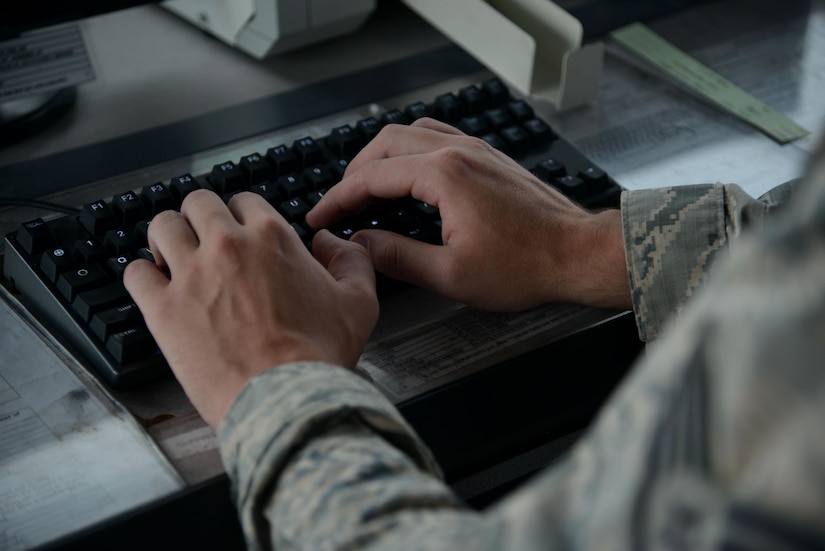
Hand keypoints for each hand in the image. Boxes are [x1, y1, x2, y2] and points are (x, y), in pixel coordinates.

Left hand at [124, 190, 378, 426]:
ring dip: (167, 237)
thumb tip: (332, 241)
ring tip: (173, 255)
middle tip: (205, 240)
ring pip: (162, 226)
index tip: (241, 232)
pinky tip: (154, 286)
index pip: (244, 200)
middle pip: (197, 202)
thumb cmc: (319, 355)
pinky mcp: (163, 309)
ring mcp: (190, 274)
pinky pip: (135, 272)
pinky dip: (142, 275)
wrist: (285, 399)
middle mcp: (227, 245)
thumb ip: (352, 260)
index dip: (242, 215)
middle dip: (201, 218)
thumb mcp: (360, 301)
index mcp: (272, 237)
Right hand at [307, 118, 629, 311]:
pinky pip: (437, 136)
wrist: (578, 253)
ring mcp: (477, 149)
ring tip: (367, 187)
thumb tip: (362, 244)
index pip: (372, 177)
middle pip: (386, 143)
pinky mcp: (489, 157)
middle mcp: (459, 151)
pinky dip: (411, 151)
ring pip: (411, 133)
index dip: (338, 198)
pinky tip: (409, 175)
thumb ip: (397, 257)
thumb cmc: (527, 265)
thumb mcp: (451, 274)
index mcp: (445, 175)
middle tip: (340, 203)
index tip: (321, 216)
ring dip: (382, 157)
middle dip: (354, 172)